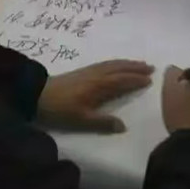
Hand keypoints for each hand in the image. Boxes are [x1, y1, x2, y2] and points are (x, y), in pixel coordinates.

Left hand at [37, 59, 153, 132]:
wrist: (37, 94)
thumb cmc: (60, 109)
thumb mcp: (81, 120)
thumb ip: (103, 122)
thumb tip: (123, 126)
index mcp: (99, 86)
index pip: (122, 80)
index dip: (136, 80)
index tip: (149, 80)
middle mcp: (97, 74)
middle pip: (120, 68)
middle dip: (135, 67)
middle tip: (151, 67)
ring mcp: (90, 70)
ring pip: (113, 64)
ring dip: (128, 63)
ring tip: (139, 63)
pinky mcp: (84, 70)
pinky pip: (106, 63)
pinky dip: (116, 62)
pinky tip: (118, 65)